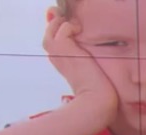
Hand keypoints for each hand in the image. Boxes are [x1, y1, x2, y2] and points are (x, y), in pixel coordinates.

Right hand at [43, 7, 117, 125]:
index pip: (53, 36)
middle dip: (63, 24)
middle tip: (78, 30)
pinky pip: (64, 26)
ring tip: (79, 31)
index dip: (63, 30)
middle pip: (51, 29)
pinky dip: (72, 26)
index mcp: (58, 59)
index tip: (76, 33)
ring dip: (67, 24)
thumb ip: (80, 52)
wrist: (94, 98)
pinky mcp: (62, 47)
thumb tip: (80, 41)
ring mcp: (56, 50)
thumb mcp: (85, 65)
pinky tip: (81, 33)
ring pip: (54, 25)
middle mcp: (53, 54)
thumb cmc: (94, 87)